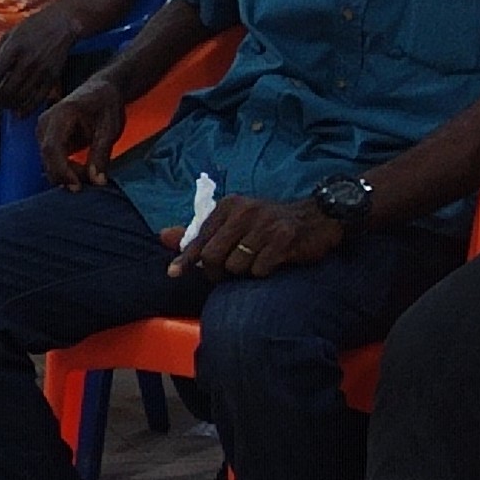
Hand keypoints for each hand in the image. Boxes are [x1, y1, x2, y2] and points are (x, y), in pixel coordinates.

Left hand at [0, 8, 76, 111]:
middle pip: (6, 89)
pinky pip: (38, 98)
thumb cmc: (33, 27)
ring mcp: (41, 70)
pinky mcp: (53, 76)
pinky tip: (18, 113)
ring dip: (6, 106)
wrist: (62, 23)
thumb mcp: (8, 36)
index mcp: (14, 47)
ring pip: (21, 96)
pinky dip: (27, 109)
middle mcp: (27, 60)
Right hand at [37, 79, 125, 189]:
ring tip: (93, 172)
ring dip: (69, 175)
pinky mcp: (47, 140)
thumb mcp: (110, 128)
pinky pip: (53, 162)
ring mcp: (43, 132)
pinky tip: (85, 170)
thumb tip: (96, 181)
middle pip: (48, 159)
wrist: (101, 91)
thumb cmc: (106, 105)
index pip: (52, 148)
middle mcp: (45, 123)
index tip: (78, 187)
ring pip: (49, 163)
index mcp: (61, 114)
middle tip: (94, 181)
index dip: (62, 171)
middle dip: (69, 176)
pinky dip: (68, 171)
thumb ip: (101, 154)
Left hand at [173, 196, 342, 280]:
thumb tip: (163, 236)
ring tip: (258, 259)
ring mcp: (264, 224)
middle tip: (229, 272)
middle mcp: (244, 211)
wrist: (317, 218)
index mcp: (229, 206)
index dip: (186, 258)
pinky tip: (274, 260)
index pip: (199, 237)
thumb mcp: (234, 222)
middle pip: (214, 256)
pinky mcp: (283, 238)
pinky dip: (263, 272)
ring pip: (236, 266)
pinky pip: (260, 269)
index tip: (173, 273)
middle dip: (218, 271)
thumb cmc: (269, 224)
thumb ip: (200, 232)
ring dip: (245, 271)